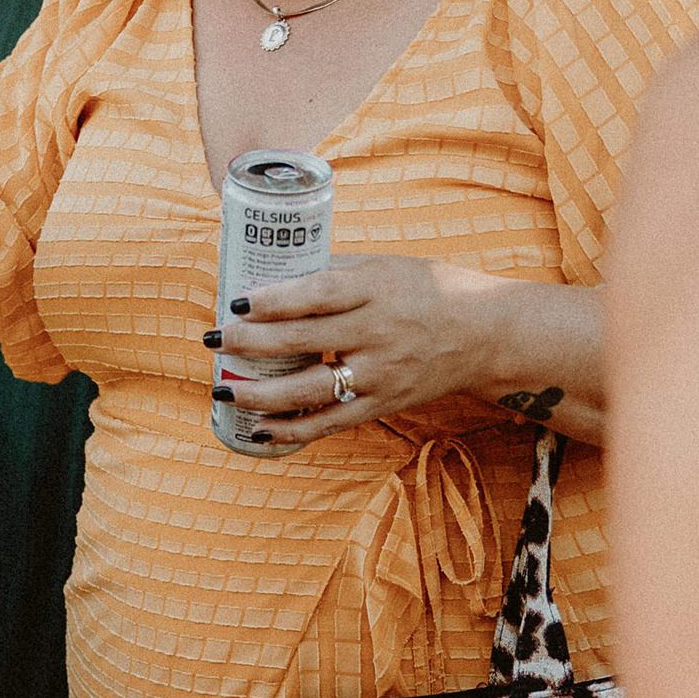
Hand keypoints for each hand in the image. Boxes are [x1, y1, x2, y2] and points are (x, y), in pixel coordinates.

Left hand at [207, 253, 494, 448]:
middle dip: (252, 343)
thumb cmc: (424, 290)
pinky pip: (330, 423)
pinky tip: (258, 429)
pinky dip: (292, 430)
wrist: (484, 334)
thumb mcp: (382, 267)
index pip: (318, 294)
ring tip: (225, 390)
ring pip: (312, 390)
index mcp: (375, 289)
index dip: (275, 299)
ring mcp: (380, 374)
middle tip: (215, 340)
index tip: (238, 300)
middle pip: (305, 341)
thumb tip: (271, 274)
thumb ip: (332, 272)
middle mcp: (377, 333)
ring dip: (261, 394)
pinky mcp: (382, 404)